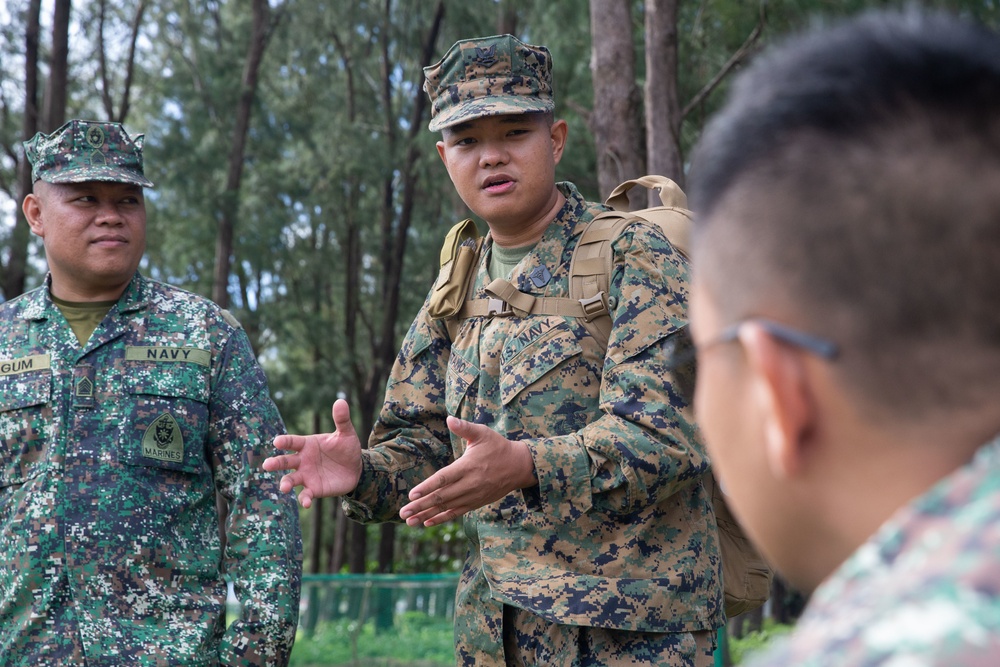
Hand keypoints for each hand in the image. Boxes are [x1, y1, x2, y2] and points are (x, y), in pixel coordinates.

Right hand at [263, 399, 362, 507]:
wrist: (356, 468)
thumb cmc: (346, 448)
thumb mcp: (346, 434)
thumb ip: (341, 420)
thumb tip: (341, 401)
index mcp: (307, 444)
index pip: (292, 442)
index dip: (284, 441)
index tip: (277, 441)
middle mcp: (302, 460)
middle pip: (285, 461)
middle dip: (276, 463)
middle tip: (267, 465)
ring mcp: (306, 475)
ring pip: (291, 479)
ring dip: (285, 483)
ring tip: (284, 487)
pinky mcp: (313, 489)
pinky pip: (305, 495)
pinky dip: (304, 499)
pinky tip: (306, 503)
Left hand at [399, 416, 536, 526]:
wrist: (519, 466)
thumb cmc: (498, 447)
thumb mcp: (483, 433)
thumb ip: (465, 427)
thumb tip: (449, 419)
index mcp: (468, 466)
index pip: (444, 478)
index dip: (427, 487)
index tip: (412, 494)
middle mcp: (469, 484)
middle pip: (442, 497)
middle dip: (421, 505)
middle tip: (403, 513)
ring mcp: (473, 496)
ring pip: (447, 507)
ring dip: (427, 515)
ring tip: (409, 521)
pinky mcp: (476, 503)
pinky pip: (456, 513)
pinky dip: (441, 518)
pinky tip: (427, 523)